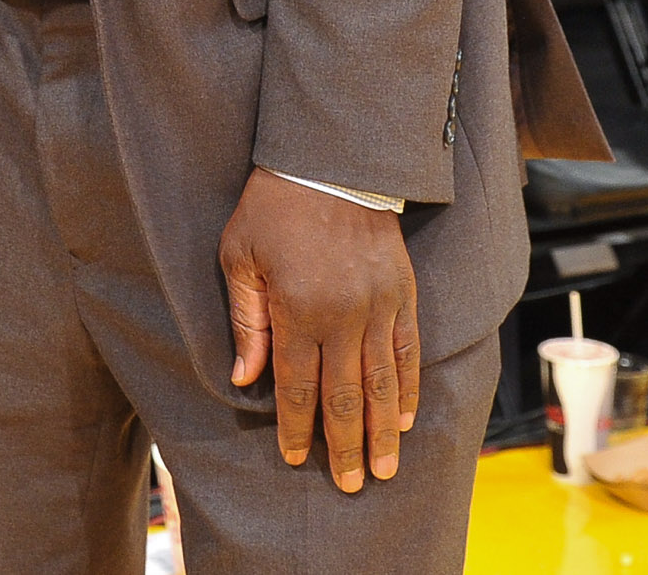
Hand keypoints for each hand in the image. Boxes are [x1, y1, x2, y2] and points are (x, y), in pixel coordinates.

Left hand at [221, 168, 419, 493]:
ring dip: (381, 431)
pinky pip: (408, 352)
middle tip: (347, 485)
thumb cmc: (272, 208)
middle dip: (344, 446)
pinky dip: (406, 389)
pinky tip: (402, 419)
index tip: (296, 457)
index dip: (296, 426)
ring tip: (382, 469)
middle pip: (345, 397)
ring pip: (382, 384)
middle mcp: (343, 316)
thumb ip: (246, 321)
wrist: (329, 162)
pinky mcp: (402, 293)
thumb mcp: (239, 258)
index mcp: (298, 309)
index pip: (296, 385)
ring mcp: (378, 306)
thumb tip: (244, 378)